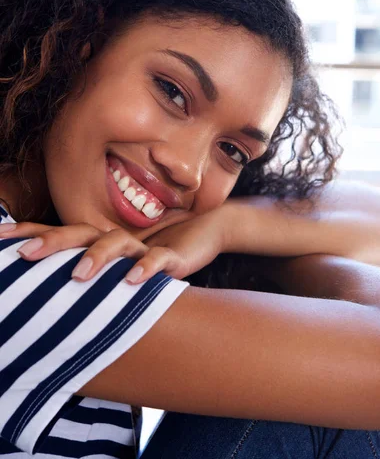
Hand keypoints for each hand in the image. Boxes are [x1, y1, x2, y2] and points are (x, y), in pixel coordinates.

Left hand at [0, 206, 229, 282]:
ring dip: (97, 258)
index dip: (31, 233)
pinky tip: (132, 281)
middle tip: (25, 254)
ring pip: (116, 244)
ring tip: (78, 276)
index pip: (61, 234)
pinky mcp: (172, 255)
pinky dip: (146, 269)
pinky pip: (158, 261)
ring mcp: (144, 245)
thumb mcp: (121, 269)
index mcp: (102, 240)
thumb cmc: (158, 253)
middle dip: (52, 243)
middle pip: (80, 234)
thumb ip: (93, 277)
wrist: (208, 231)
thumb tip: (54, 294)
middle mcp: (118, 238)